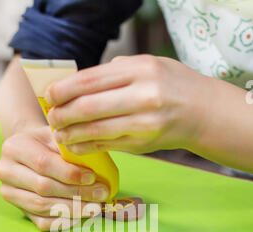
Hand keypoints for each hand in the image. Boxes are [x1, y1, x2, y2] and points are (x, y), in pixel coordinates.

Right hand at [0, 126, 108, 230]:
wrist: (31, 154)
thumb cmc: (49, 143)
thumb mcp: (57, 136)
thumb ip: (70, 146)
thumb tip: (96, 163)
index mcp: (14, 147)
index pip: (42, 164)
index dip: (69, 173)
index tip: (92, 177)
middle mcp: (5, 171)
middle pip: (43, 187)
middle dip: (76, 193)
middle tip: (101, 194)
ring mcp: (9, 193)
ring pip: (42, 206)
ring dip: (73, 209)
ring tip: (96, 207)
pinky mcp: (19, 210)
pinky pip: (42, 222)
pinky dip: (64, 221)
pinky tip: (82, 216)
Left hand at [45, 55, 207, 154]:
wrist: (202, 112)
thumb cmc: (171, 85)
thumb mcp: (148, 65)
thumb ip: (115, 71)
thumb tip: (76, 83)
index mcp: (140, 70)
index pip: (90, 80)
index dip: (64, 89)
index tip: (50, 95)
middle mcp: (143, 95)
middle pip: (89, 106)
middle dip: (63, 114)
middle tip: (52, 118)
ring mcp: (144, 122)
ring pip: (96, 130)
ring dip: (71, 133)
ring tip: (59, 134)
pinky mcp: (143, 143)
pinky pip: (107, 145)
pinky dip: (86, 146)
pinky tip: (75, 145)